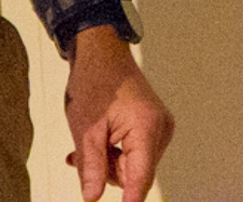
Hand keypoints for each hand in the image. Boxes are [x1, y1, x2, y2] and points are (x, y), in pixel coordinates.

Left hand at [64, 30, 172, 199]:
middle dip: (108, 170)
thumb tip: (93, 197)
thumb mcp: (86, 130)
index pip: (140, 177)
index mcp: (146, 127)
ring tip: (87, 144)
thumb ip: (92, 168)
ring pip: (133, 165)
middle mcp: (160, 129)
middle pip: (135, 174)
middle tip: (82, 157)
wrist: (102, 54)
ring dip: (109, 161)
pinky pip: (135, 153)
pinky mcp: (154, 126)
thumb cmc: (96, 82)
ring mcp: (159, 127)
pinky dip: (115, 152)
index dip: (130, 200)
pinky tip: (98, 143)